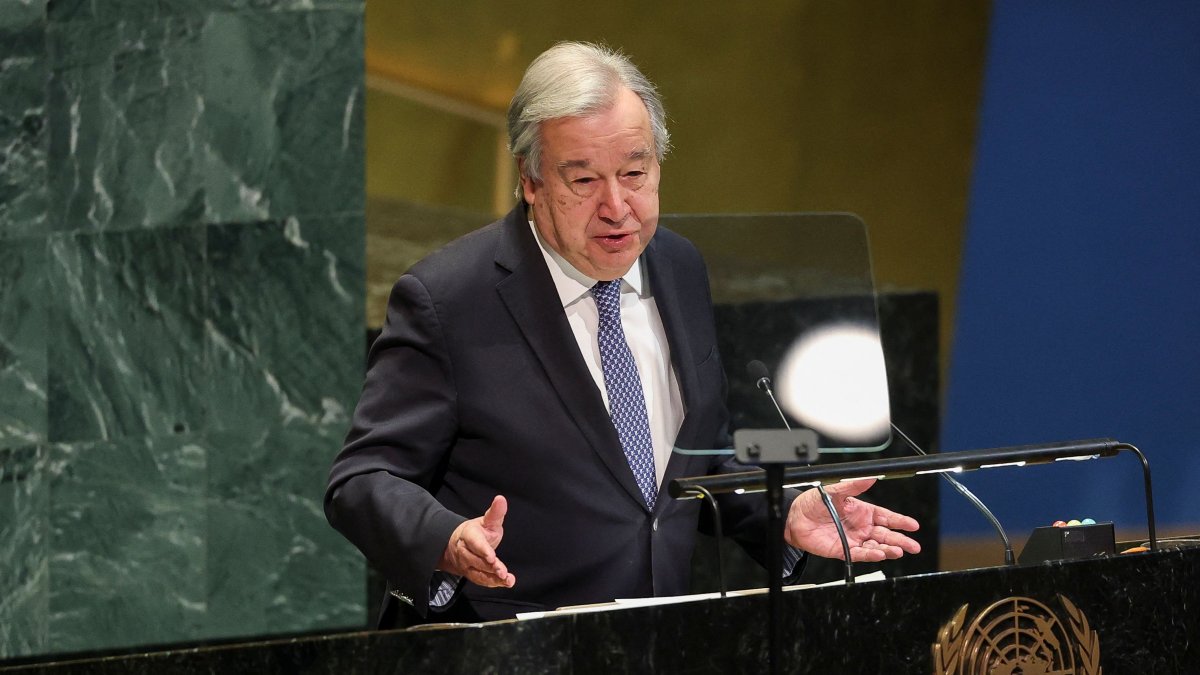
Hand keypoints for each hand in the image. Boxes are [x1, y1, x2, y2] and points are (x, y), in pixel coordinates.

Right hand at [437, 495, 516, 587]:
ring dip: (493, 578)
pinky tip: (505, 583)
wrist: (459, 544)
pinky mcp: (471, 574)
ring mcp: (466, 564)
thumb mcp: (487, 520)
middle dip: (490, 567)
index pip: (475, 543)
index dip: (483, 550)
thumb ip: (495, 512)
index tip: (492, 557)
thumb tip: (501, 499)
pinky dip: (493, 583)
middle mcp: (465, 551)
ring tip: (506, 579)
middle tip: (503, 572)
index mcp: (468, 535)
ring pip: (478, 573)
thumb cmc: (478, 531)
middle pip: (477, 561)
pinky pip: (481, 580)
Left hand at [784, 479, 920, 561]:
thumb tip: (870, 477)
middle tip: (914, 546)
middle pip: (886, 535)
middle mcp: (861, 527)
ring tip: (899, 551)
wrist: (795, 518)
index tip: (913, 525)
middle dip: (901, 540)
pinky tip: (880, 554)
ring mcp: (854, 540)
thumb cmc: (814, 502)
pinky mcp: (844, 551)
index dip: (900, 521)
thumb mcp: (834, 490)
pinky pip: (860, 555)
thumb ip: (853, 485)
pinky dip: (871, 555)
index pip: (887, 517)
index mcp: (862, 512)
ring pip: (877, 547)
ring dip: (889, 549)